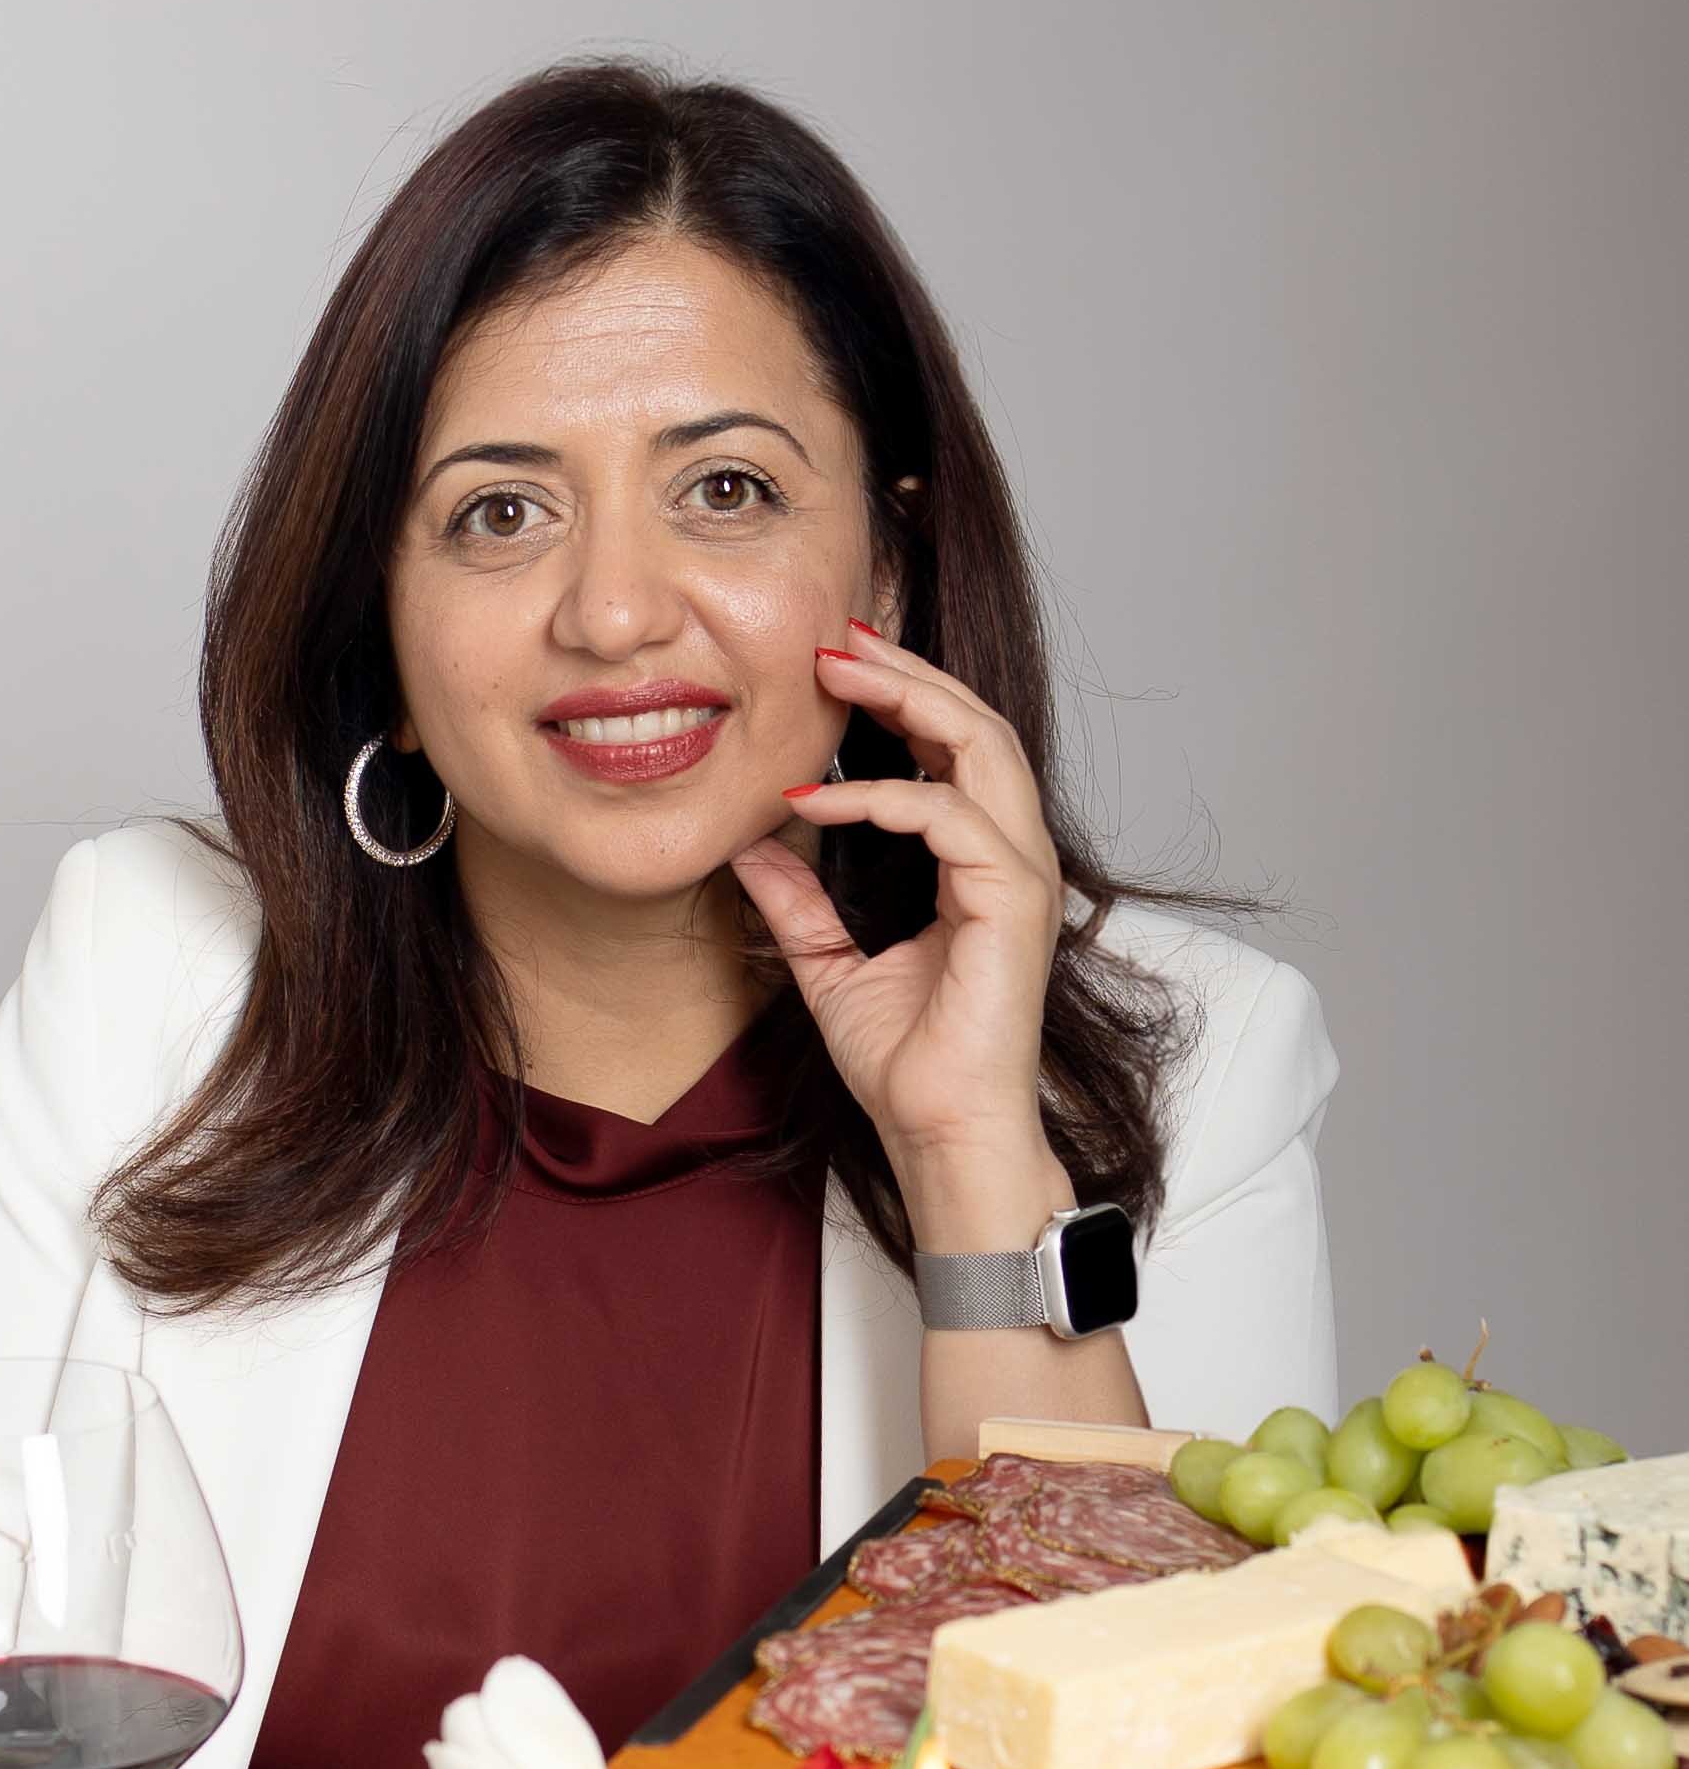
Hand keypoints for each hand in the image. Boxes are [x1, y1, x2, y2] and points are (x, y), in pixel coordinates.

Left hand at [731, 621, 1069, 1242]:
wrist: (939, 1132)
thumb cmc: (905, 1061)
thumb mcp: (828, 961)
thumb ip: (798, 899)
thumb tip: (749, 845)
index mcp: (979, 863)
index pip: (955, 748)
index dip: (901, 694)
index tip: (834, 663)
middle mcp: (1010, 857)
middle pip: (976, 724)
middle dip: (906, 671)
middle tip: (833, 637)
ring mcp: (1019, 875)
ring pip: (982, 746)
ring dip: (907, 699)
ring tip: (836, 672)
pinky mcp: (1012, 903)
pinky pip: (951, 817)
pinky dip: (883, 797)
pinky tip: (819, 800)